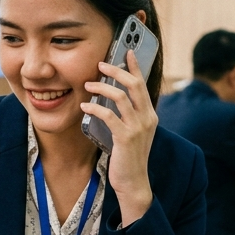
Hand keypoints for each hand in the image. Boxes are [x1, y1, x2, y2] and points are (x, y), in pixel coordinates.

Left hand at [81, 49, 155, 225]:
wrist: (134, 182)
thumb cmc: (129, 157)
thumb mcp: (133, 133)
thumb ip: (128, 116)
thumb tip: (114, 98)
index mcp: (150, 115)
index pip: (143, 84)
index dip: (135, 67)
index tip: (127, 52)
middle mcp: (147, 118)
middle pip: (134, 84)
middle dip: (116, 71)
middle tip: (101, 65)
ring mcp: (138, 127)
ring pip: (121, 96)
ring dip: (102, 87)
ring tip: (88, 85)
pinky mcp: (125, 137)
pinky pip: (108, 115)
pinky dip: (94, 108)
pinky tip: (84, 107)